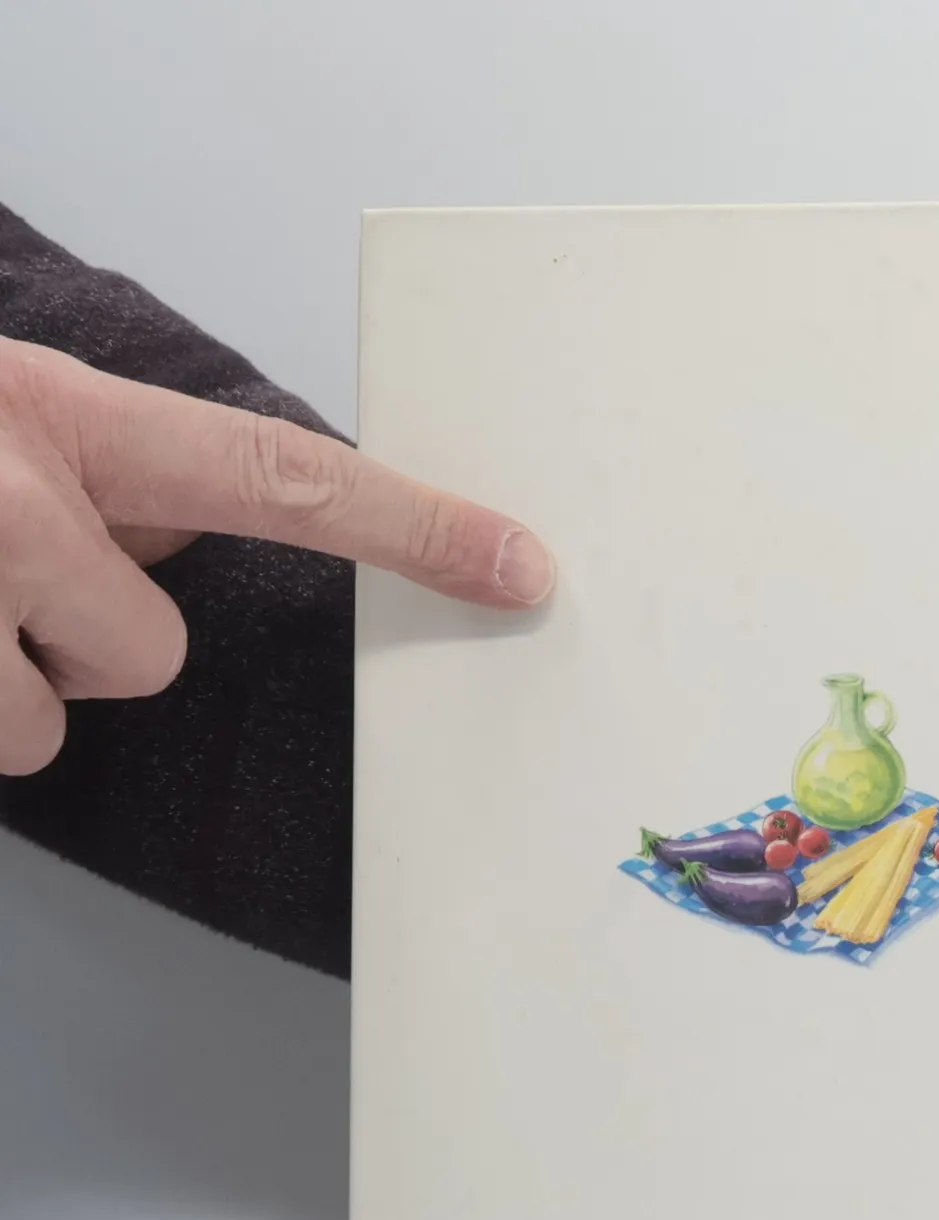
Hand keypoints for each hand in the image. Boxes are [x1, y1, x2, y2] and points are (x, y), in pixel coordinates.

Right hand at [0, 337, 552, 775]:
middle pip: (153, 654)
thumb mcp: (13, 413)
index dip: (407, 527)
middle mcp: (14, 490)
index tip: (515, 564)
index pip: (277, 476)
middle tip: (6, 584)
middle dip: (89, 643)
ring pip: (57, 716)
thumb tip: (198, 537)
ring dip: (11, 680)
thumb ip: (126, 471)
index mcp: (65, 412)